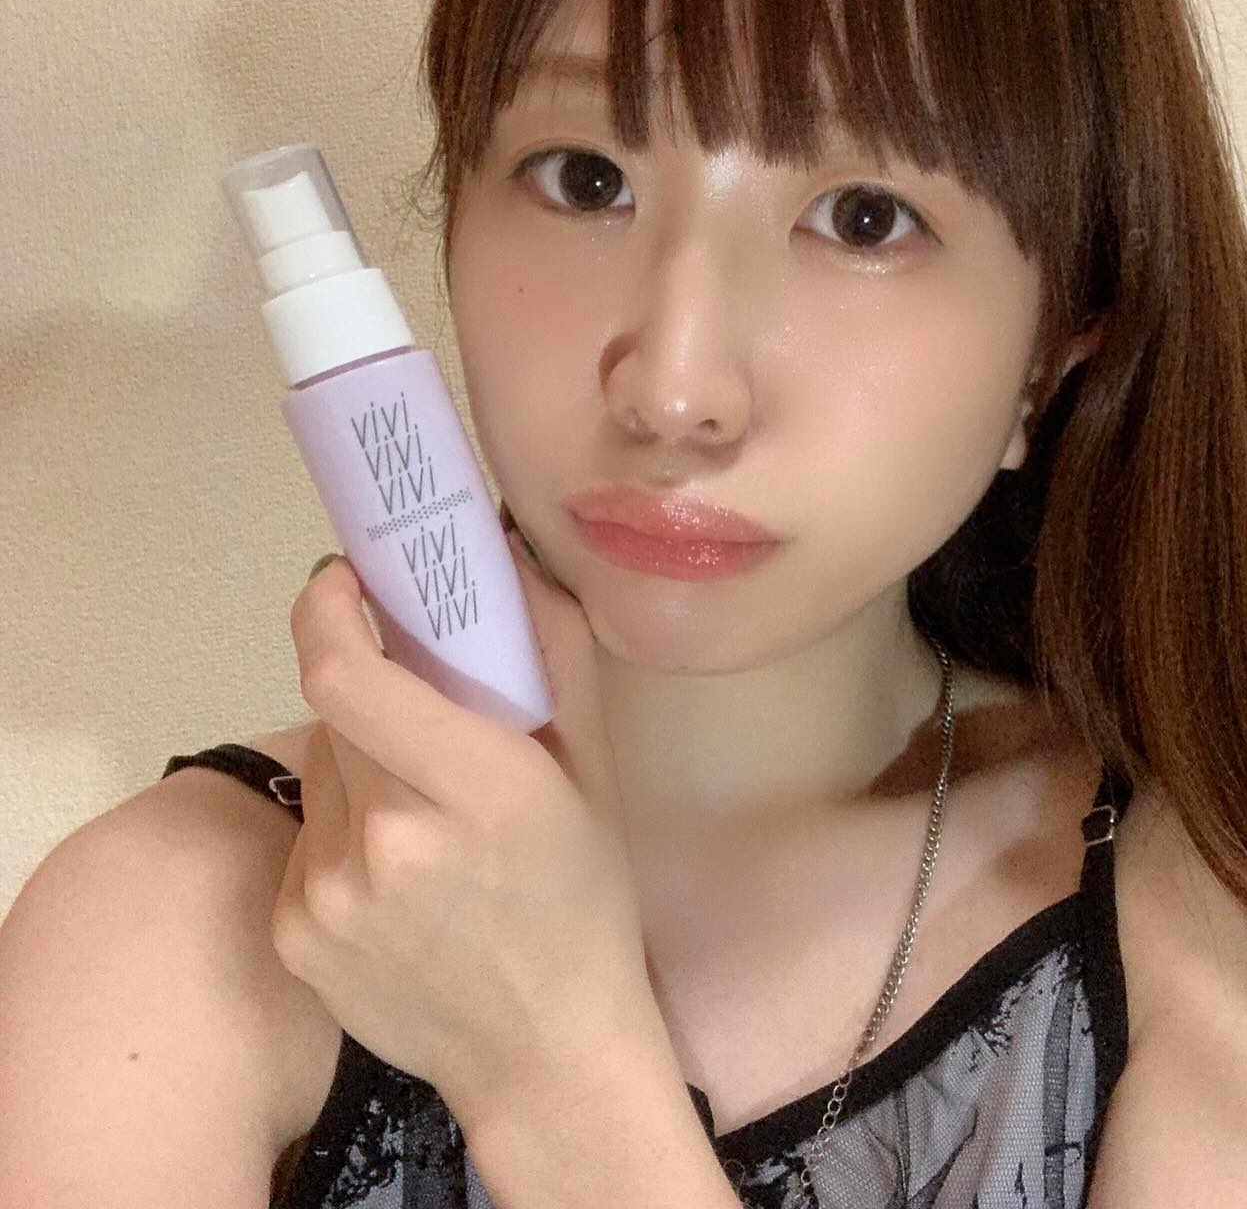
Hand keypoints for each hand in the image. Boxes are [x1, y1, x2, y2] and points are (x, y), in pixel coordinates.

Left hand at [271, 536, 652, 1133]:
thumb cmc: (584, 899)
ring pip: (323, 774)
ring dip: (361, 767)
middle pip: (337, 715)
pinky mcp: (293, 935)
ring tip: (421, 819)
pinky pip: (308, 838)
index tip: (340, 579)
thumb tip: (508, 555)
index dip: (325, 613)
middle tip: (421, 714)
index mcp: (478, 790)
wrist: (545, 1052)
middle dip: (371, 693)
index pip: (349, 679)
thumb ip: (554, 657)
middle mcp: (387, 842)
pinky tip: (396, 881)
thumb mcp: (593, 773)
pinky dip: (344, 833)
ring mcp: (329, 895)